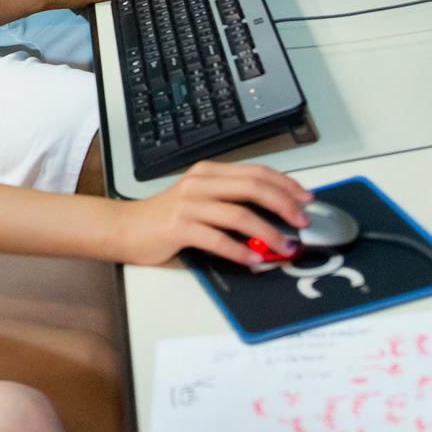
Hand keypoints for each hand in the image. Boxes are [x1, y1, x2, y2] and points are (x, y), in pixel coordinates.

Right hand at [115, 161, 313, 266]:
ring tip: (284, 247)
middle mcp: (200, 183)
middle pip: (253, 187)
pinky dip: (240, 251)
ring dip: (268, 233)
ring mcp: (189, 204)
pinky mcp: (179, 227)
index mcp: (208, 172)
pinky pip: (218, 239)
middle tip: (303, 222)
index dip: (286, 184)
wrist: (125, 227)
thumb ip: (229, 198)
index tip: (306, 199)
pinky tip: (254, 259)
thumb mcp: (199, 197)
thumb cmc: (165, 216)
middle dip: (284, 205)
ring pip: (240, 214)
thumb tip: (272, 210)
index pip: (256, 172)